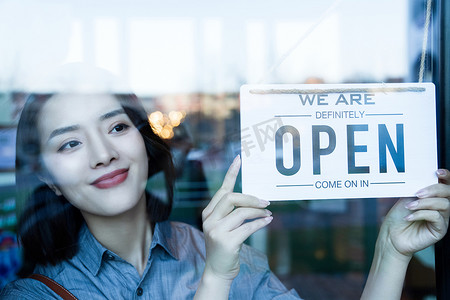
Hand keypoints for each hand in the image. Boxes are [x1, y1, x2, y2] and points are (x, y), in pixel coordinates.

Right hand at [201, 155, 271, 280]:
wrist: (217, 271)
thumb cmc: (225, 247)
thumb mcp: (223, 227)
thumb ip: (231, 212)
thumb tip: (254, 199)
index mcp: (208, 213)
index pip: (222, 190)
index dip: (231, 174)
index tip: (239, 159)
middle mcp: (209, 219)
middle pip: (231, 198)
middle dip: (251, 198)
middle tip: (266, 201)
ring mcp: (216, 230)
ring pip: (242, 212)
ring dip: (259, 211)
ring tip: (268, 213)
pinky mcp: (226, 241)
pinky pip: (248, 227)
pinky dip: (260, 223)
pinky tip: (268, 221)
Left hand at [382, 169, 449, 258]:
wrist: (391, 235)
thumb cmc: (398, 216)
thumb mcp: (407, 197)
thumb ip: (418, 188)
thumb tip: (424, 177)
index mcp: (434, 197)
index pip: (446, 185)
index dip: (446, 176)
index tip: (437, 172)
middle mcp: (441, 207)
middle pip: (448, 193)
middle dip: (434, 190)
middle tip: (418, 193)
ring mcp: (442, 219)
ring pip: (443, 204)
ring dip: (424, 203)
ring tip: (409, 206)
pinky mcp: (440, 230)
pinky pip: (436, 217)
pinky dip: (421, 214)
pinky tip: (409, 216)